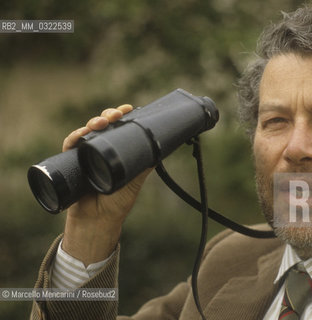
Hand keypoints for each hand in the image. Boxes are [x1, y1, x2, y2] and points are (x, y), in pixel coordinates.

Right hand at [62, 105, 152, 264]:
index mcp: (115, 150)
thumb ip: (144, 165)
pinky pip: (70, 146)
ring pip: (87, 132)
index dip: (121, 116)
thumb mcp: (135, 181)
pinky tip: (81, 135)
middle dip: (108, 116)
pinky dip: (74, 138)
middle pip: (102, 125)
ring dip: (93, 123)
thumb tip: (161, 148)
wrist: (99, 221)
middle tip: (115, 115)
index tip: (129, 108)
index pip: (118, 128)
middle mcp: (100, 149)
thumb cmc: (118, 202)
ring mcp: (85, 155)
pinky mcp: (70, 163)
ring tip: (100, 123)